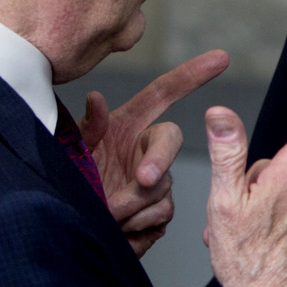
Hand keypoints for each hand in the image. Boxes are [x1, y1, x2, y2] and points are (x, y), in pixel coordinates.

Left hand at [79, 49, 228, 255]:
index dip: (191, 75)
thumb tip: (96, 98)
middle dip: (159, 158)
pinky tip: (117, 226)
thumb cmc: (67, 183)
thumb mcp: (70, 151)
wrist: (65, 228)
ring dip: (133, 203)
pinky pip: (159, 216)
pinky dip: (136, 224)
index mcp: (127, 126)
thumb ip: (86, 127)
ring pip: (162, 187)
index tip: (221, 58)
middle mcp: (146, 151)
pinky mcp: (157, 214)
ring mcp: (156, 183)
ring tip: (104, 211)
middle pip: (170, 142)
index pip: (163, 93)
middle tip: (142, 177)